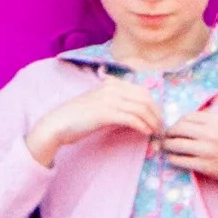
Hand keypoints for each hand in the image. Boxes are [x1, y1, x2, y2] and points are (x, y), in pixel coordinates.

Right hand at [25, 77, 161, 167]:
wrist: (56, 125)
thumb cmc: (75, 117)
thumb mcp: (97, 104)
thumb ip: (115, 102)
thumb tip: (134, 112)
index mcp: (110, 84)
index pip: (142, 91)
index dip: (154, 105)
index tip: (157, 118)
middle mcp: (111, 88)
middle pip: (145, 99)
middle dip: (157, 114)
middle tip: (161, 127)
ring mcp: (108, 99)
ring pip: (141, 108)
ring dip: (152, 122)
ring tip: (156, 132)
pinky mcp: (106, 113)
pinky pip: (132, 118)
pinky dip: (142, 126)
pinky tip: (146, 133)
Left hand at [161, 110, 217, 186]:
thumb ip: (206, 121)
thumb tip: (180, 121)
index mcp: (215, 120)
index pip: (185, 117)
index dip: (177, 123)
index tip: (175, 128)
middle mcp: (210, 133)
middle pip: (177, 129)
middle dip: (168, 133)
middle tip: (166, 137)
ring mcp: (207, 150)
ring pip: (175, 144)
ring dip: (167, 146)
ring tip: (167, 147)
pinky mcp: (205, 166)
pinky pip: (179, 160)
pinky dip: (173, 159)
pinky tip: (174, 158)